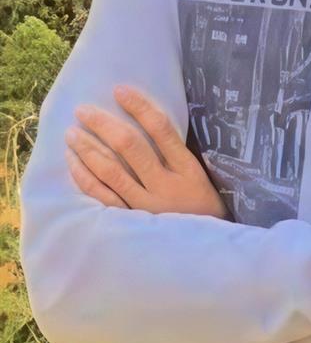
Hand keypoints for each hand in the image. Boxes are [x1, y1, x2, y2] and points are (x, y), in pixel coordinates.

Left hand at [64, 84, 231, 220]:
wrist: (206, 253)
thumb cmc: (203, 207)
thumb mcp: (200, 176)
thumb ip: (177, 153)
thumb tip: (149, 119)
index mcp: (187, 169)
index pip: (161, 129)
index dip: (140, 107)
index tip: (119, 90)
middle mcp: (165, 186)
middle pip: (130, 147)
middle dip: (103, 125)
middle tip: (82, 110)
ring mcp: (146, 207)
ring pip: (111, 172)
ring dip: (88, 149)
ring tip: (71, 133)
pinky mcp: (131, 224)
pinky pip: (103, 198)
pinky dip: (86, 179)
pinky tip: (73, 163)